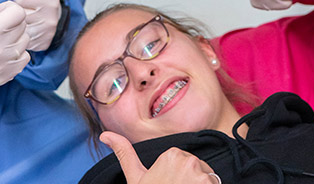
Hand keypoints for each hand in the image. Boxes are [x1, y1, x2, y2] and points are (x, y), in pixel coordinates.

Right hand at [0, 0, 29, 84]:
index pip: (18, 13)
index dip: (8, 8)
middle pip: (23, 27)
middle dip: (12, 22)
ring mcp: (0, 67)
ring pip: (25, 42)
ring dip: (15, 36)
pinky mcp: (3, 77)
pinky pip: (25, 59)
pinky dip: (17, 53)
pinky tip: (2, 49)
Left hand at [10, 0, 77, 50]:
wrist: (48, 12)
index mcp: (49, 3)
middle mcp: (49, 20)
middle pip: (18, 14)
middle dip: (15, 9)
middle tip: (21, 6)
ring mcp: (45, 34)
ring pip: (17, 27)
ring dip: (15, 21)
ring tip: (21, 15)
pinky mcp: (40, 44)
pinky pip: (20, 40)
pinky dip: (18, 33)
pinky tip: (23, 26)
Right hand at [100, 131, 218, 183]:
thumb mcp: (136, 179)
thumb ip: (125, 154)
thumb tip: (105, 134)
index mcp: (171, 154)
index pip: (185, 163)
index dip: (178, 177)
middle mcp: (188, 160)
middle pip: (198, 169)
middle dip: (191, 182)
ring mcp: (202, 175)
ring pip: (208, 179)